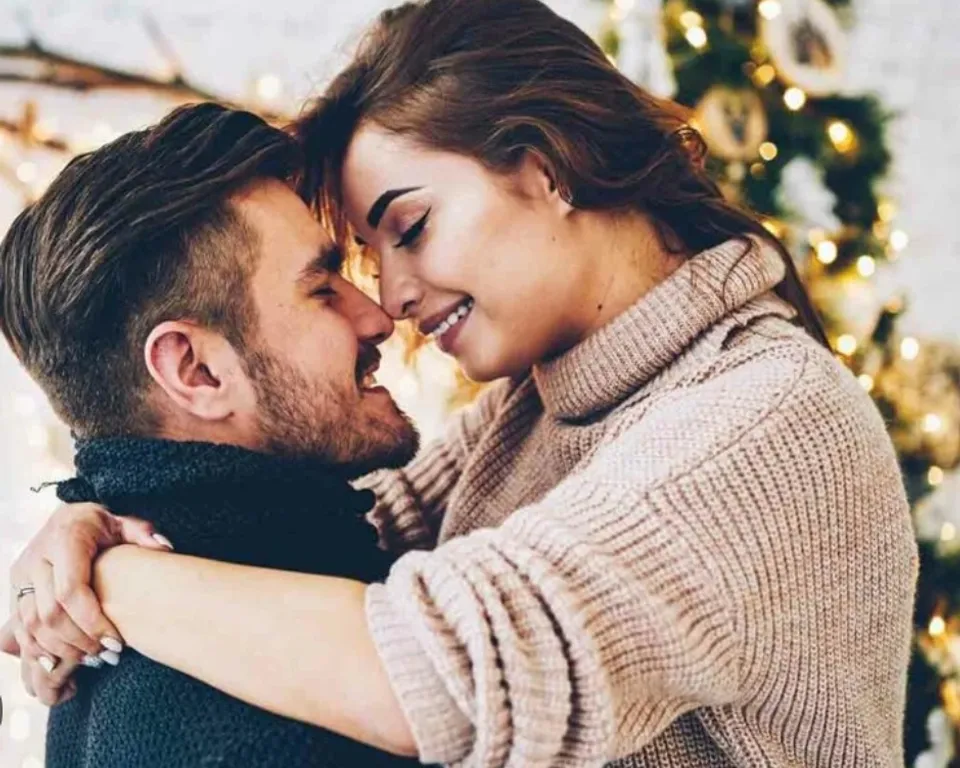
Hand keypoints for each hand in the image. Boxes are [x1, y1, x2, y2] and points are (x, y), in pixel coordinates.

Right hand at [5, 502, 173, 703]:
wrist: (67, 519)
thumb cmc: (101, 525)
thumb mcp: (122, 523)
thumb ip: (142, 533)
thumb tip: (163, 548)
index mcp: (65, 537)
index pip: (70, 590)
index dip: (92, 621)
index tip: (117, 642)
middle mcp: (36, 557)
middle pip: (51, 613)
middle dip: (80, 642)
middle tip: (108, 656)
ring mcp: (21, 576)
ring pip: (32, 626)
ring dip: (61, 650)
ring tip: (93, 659)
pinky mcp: (15, 591)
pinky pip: (21, 628)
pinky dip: (41, 650)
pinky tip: (67, 660)